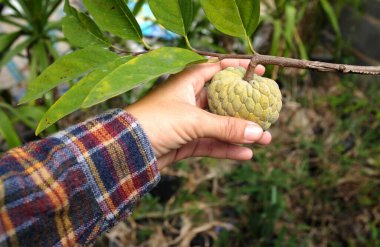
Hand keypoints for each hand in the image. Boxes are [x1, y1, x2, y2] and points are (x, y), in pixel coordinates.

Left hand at [127, 59, 271, 169]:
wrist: (126, 148)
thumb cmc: (155, 122)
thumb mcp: (194, 121)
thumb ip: (226, 127)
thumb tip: (258, 132)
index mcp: (188, 82)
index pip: (218, 69)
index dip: (239, 68)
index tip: (261, 72)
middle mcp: (189, 99)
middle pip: (224, 100)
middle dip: (245, 107)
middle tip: (267, 111)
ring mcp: (188, 122)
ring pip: (220, 125)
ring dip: (241, 132)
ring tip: (265, 139)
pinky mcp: (186, 142)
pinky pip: (211, 143)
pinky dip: (227, 148)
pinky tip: (245, 154)